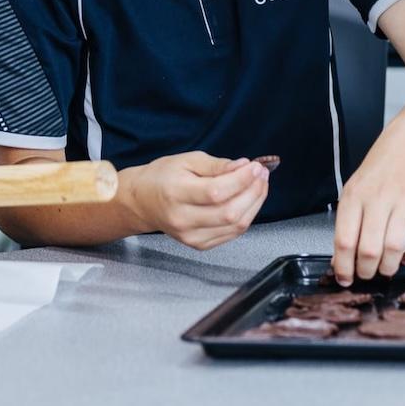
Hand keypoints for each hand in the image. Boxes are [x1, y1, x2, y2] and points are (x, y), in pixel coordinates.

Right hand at [123, 151, 268, 249]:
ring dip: (255, 203)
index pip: (216, 192)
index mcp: (176, 194)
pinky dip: (247, 215)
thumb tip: (243, 167)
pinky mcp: (199, 245)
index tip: (254, 166)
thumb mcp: (187, 160)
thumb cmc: (162, 177)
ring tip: (259, 184)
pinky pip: (232, 234)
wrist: (142, 202)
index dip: (241, 180)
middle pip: (229, 212)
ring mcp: (191, 236)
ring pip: (235, 226)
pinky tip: (249, 199)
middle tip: (262, 173)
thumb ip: (217, 165)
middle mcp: (183, 220)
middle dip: (253, 191)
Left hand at [332, 118, 404, 285]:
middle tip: (369, 275)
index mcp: (355, 195)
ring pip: (393, 248)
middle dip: (367, 272)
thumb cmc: (383, 165)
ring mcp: (404, 200)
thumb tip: (341, 257)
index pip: (344, 241)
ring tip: (388, 268)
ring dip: (389, 267)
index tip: (345, 279)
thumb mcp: (357, 186)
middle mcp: (378, 198)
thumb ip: (350, 219)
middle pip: (368, 250)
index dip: (343, 267)